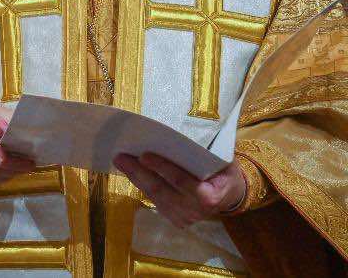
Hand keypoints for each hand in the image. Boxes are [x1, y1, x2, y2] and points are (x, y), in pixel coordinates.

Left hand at [113, 153, 246, 228]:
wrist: (230, 195)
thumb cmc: (224, 171)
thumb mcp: (222, 160)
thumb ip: (204, 153)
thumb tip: (177, 132)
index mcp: (210, 195)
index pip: (181, 180)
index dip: (162, 168)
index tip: (144, 155)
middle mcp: (195, 210)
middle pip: (161, 190)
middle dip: (138, 172)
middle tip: (121, 156)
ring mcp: (184, 218)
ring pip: (154, 196)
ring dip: (135, 178)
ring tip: (120, 161)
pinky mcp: (175, 219)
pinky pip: (155, 201)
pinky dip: (141, 185)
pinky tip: (131, 172)